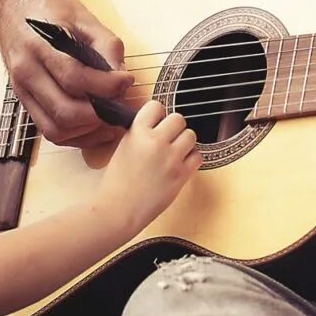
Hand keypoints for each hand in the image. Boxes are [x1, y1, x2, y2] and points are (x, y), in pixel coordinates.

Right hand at [0, 0, 133, 147]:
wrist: (12, 3)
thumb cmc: (47, 8)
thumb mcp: (83, 17)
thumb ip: (106, 46)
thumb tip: (122, 77)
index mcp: (40, 46)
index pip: (75, 77)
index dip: (107, 86)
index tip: (127, 82)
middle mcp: (27, 72)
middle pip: (65, 110)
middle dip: (100, 115)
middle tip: (120, 106)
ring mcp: (22, 89)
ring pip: (56, 128)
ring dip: (87, 131)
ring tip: (109, 119)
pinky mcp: (24, 100)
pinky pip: (48, 130)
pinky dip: (74, 135)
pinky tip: (92, 125)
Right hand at [97, 99, 201, 234]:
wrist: (119, 209)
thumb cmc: (117, 182)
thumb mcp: (123, 147)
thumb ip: (140, 132)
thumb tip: (157, 123)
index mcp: (137, 132)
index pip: (156, 106)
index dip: (158, 115)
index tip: (157, 123)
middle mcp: (155, 141)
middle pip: (178, 118)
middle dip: (174, 128)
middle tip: (167, 140)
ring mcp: (170, 157)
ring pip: (190, 135)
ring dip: (184, 142)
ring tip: (174, 153)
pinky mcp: (181, 174)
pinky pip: (198, 155)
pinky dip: (191, 159)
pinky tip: (180, 165)